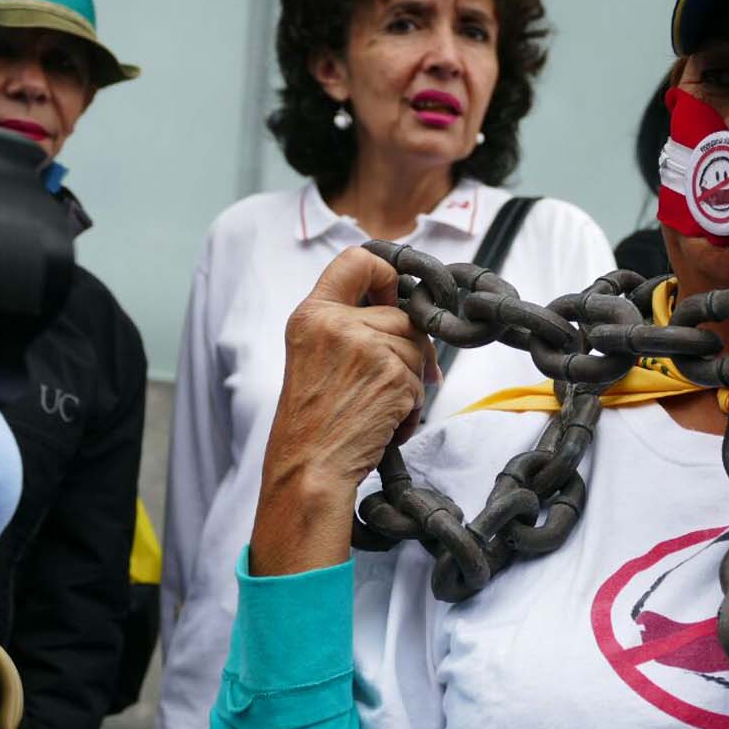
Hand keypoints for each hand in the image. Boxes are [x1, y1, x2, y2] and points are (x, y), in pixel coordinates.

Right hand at [250, 246, 435, 575]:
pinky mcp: (390, 373)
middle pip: (402, 315)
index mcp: (311, 315)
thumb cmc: (315, 424)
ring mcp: (364, 346)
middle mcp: (335, 323)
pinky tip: (385, 426)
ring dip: (410, 384)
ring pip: (416, 349)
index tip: (396, 298)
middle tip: (402, 383)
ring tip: (380, 411)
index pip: (355, 259)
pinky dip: (410, 410)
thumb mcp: (315, 360)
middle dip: (411, 349)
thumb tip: (408, 316)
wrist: (309, 468)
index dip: (387, 273)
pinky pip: (420, 383)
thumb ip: (349, 329)